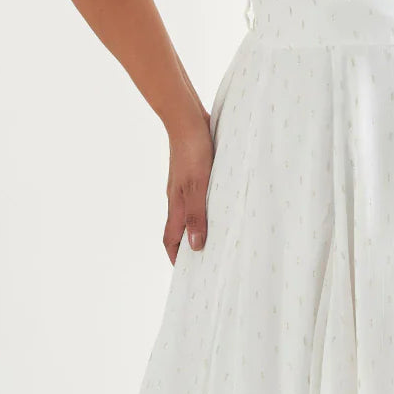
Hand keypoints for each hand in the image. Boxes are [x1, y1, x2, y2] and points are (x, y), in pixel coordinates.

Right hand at [163, 121, 213, 263]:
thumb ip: (196, 215)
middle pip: (180, 229)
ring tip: (219, 237)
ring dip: (200, 226)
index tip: (187, 275)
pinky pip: (199, 197)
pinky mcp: (195, 172)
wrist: (187, 119)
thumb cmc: (192, 151)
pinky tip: (222, 205)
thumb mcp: (198, 185)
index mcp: (176, 204)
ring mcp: (185, 184)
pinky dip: (207, 207)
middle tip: (207, 261)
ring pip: (190, 213)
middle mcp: (178, 197)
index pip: (171, 239)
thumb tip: (196, 246)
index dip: (176, 258)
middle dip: (189, 247)